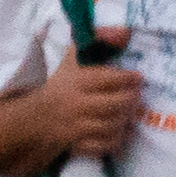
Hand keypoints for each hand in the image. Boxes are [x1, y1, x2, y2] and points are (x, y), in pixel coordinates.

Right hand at [43, 41, 143, 160]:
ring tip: (129, 112)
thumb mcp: (74, 58)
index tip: (137, 77)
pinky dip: (117, 139)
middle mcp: (76, 105)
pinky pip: (105, 145)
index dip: (128, 78)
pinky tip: (119, 129)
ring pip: (112, 126)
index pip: (107, 79)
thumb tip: (126, 31)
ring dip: (126, 119)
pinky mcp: (79, 145)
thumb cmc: (63, 84)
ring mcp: (77, 127)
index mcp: (76, 81)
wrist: (37, 118)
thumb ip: (98, 40)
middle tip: (137, 96)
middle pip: (115, 105)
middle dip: (131, 100)